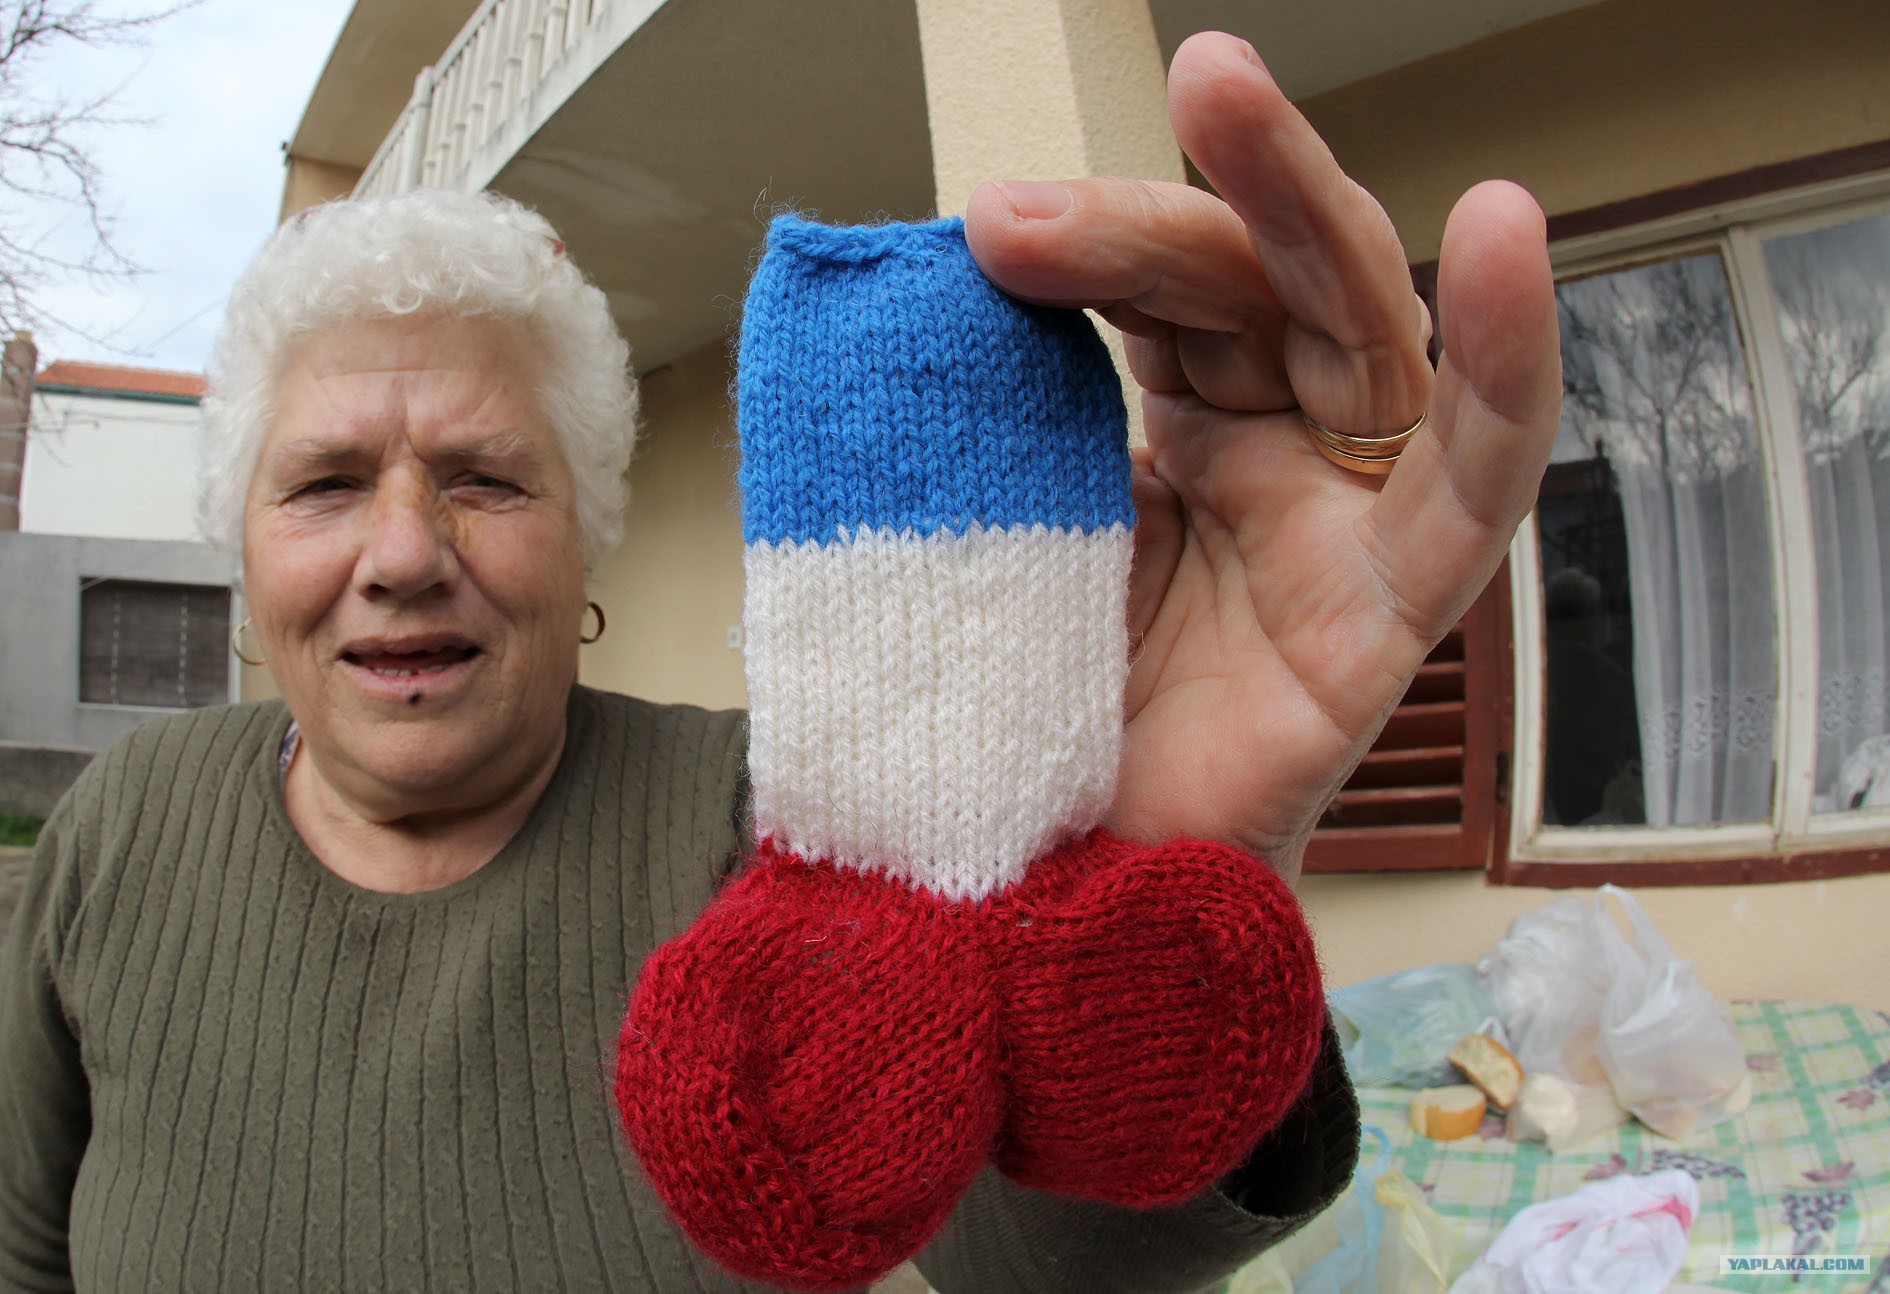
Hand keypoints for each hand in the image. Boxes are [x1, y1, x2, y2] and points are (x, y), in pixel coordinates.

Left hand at [965, 32, 1561, 879]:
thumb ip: (985, 434)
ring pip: (1353, 325)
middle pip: (1254, 289)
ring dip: (1290, 202)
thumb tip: (906, 305)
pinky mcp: (1393, 614)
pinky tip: (1508, 235)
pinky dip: (1507, 365)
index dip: (1094, 246)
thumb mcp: (995, 544)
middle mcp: (1278, 459)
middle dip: (1161, 212)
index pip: (1165, 300)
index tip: (986, 230)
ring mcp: (1343, 523)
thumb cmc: (1029, 722)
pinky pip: (1475, 486)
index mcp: (1186, 436)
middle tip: (1039, 188)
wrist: (1052, 899)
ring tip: (1220, 94)